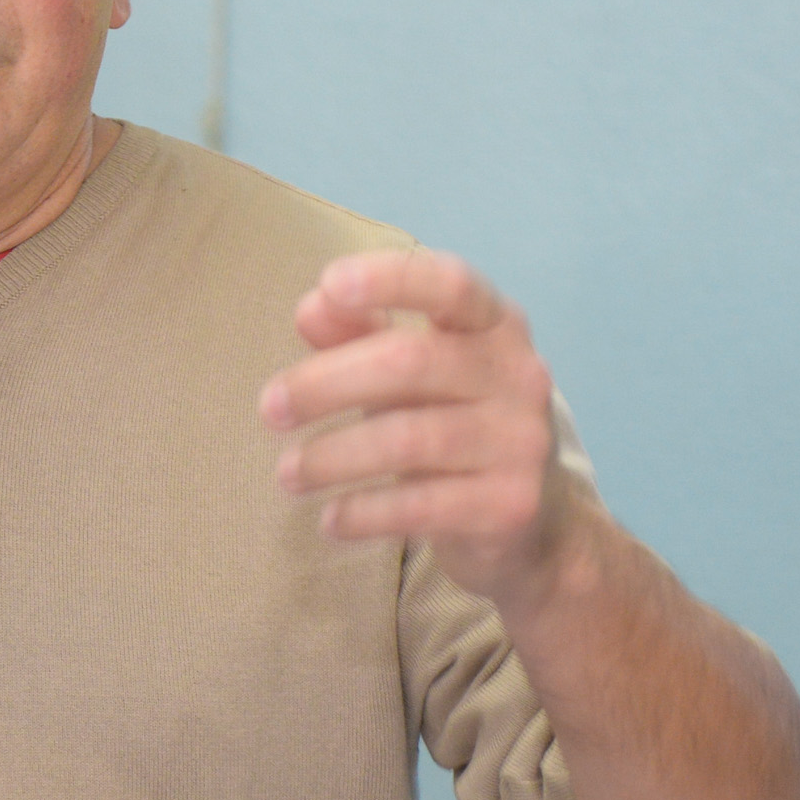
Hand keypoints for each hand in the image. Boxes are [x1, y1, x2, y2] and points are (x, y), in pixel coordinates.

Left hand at [257, 247, 582, 608]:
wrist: (530, 521)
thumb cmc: (452, 421)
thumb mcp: (408, 370)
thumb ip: (360, 333)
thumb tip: (312, 308)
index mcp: (494, 324)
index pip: (450, 284)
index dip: (391, 278)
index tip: (329, 283)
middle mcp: (518, 374)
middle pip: (410, 361)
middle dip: (326, 383)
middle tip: (269, 408)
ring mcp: (520, 441)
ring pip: (409, 438)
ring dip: (332, 457)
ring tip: (286, 474)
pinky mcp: (510, 505)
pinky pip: (421, 505)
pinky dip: (363, 513)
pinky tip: (330, 521)